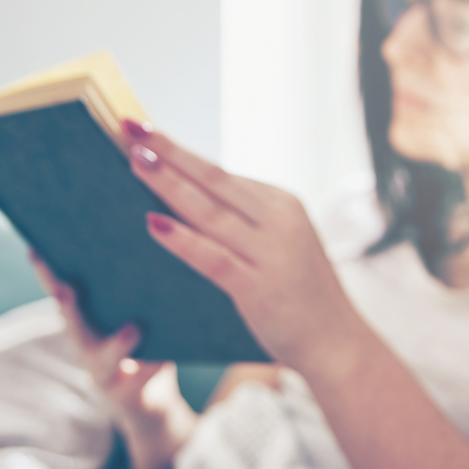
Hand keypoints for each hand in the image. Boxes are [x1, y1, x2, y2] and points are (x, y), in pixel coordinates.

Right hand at [29, 252, 197, 468]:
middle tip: (66, 286)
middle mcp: (88, 350)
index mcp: (86, 326)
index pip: (61, 296)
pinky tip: (166, 356)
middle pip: (74, 327)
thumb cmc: (146, 347)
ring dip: (118, 344)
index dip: (47, 275)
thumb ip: (132, 292)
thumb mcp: (137, 316)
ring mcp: (106, 376)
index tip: (36, 250)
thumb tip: (150, 237)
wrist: (154, 408)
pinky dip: (153, 367)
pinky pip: (141, 382)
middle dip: (68, 307)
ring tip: (132, 328)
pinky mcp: (130, 397)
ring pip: (106, 360)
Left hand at [122, 120, 366, 376]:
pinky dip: (182, 238)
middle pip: (214, 180)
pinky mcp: (257, 287)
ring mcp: (269, 253)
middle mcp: (279, 221)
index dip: (183, 153)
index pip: (225, 175)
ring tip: (135, 160)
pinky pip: (212, 257)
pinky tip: (153, 222)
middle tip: (132, 127)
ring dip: (168, 184)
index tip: (148, 133)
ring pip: (208, 211)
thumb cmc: (303, 295)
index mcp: (284, 205)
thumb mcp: (283, 244)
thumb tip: (191, 202)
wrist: (336, 341)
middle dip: (170, 152)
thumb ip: (247, 222)